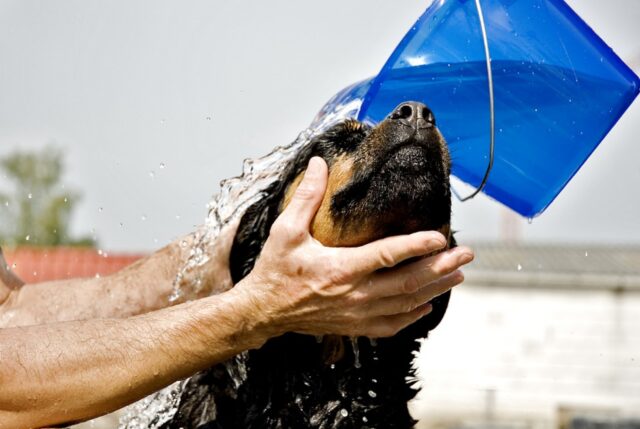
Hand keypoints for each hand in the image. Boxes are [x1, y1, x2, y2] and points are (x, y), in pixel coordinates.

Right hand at [234, 157, 473, 338]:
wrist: (263, 311)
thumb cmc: (275, 271)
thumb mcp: (286, 230)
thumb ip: (307, 196)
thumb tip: (320, 163)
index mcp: (340, 268)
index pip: (388, 255)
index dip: (418, 245)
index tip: (442, 236)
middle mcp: (354, 294)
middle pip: (408, 282)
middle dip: (441, 267)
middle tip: (466, 254)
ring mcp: (356, 314)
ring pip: (406, 304)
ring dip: (435, 288)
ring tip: (458, 274)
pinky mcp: (354, 326)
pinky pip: (391, 325)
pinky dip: (413, 315)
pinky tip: (427, 304)